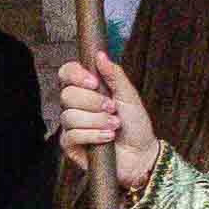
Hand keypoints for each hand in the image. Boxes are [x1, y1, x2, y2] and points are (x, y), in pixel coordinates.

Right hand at [52, 55, 163, 204]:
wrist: (141, 154)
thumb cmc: (135, 125)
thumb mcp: (129, 95)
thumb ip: (114, 74)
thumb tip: (100, 54)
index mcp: (87, 89)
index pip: (67, 73)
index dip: (76, 75)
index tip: (94, 81)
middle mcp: (75, 105)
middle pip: (66, 95)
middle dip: (92, 102)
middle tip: (112, 108)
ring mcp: (71, 126)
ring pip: (69, 116)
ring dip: (97, 121)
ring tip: (114, 125)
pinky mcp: (71, 145)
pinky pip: (72, 135)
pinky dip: (93, 135)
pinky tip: (107, 137)